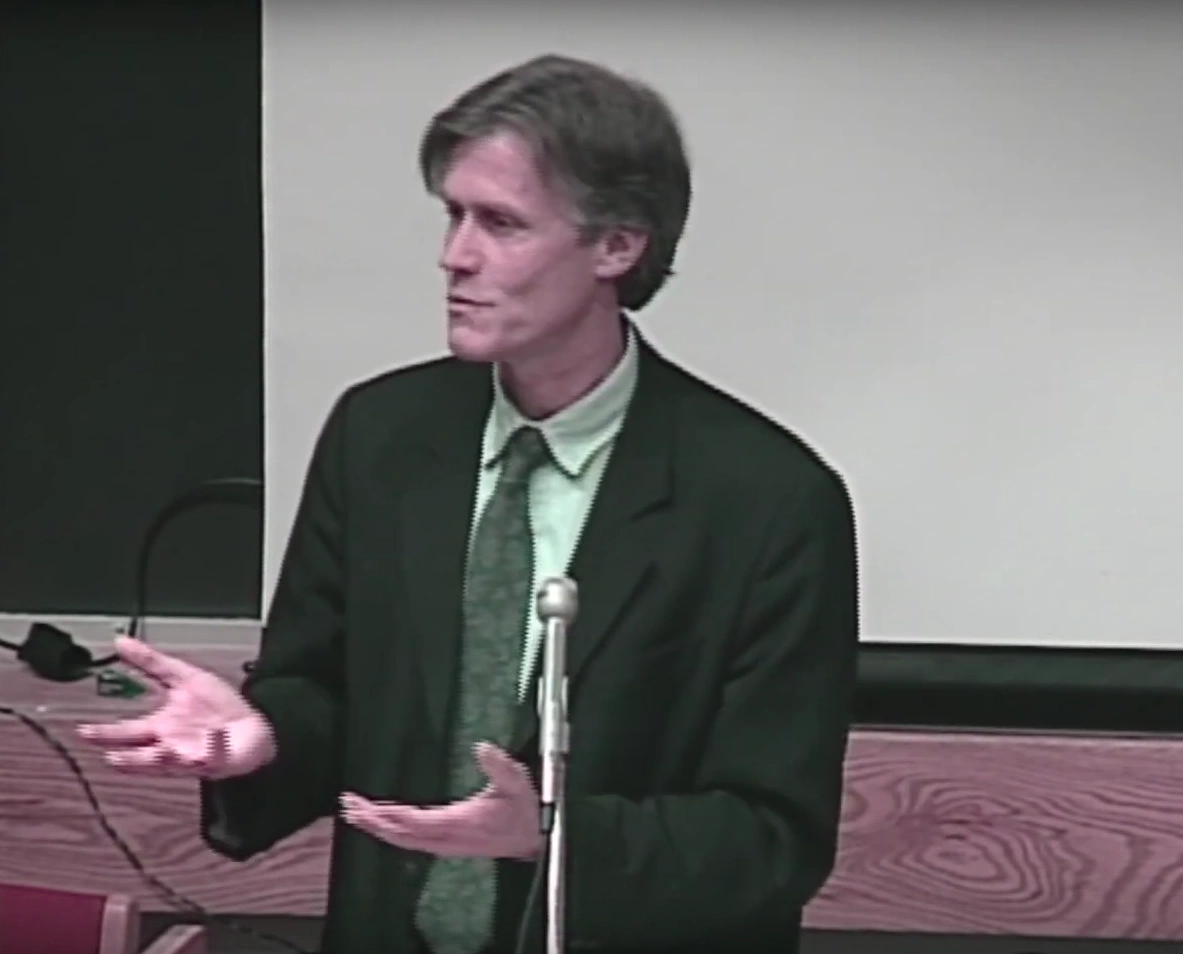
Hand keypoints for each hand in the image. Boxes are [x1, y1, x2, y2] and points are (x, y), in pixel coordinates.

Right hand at [76, 635, 276, 779]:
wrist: (253, 727)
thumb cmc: (216, 708)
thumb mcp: (183, 677)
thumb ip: (152, 663)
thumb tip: (121, 643)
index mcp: (161, 727)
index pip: (127, 732)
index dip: (106, 734)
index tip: (84, 732)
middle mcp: (171, 746)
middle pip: (143, 756)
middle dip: (128, 758)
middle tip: (111, 757)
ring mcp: (193, 755)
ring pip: (173, 762)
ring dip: (165, 757)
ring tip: (159, 750)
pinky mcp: (218, 759)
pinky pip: (215, 754)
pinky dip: (214, 745)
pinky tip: (215, 735)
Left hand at [340, 742, 542, 860]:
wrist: (534, 840)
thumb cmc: (524, 810)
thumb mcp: (517, 783)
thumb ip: (500, 766)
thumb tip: (483, 747)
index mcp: (459, 823)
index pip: (414, 821)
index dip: (387, 815)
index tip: (365, 805)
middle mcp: (447, 838)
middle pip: (401, 834)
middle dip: (373, 822)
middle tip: (348, 807)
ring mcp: (446, 845)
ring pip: (404, 840)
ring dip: (379, 828)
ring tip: (356, 814)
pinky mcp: (447, 844)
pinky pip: (412, 841)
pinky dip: (392, 832)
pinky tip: (382, 824)